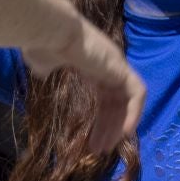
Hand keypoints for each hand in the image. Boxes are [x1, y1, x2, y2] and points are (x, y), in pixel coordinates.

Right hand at [23, 17, 145, 153]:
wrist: (49, 30)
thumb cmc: (43, 44)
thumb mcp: (43, 62)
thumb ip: (47, 70)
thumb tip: (42, 73)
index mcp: (91, 65)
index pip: (103, 97)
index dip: (99, 120)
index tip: (90, 141)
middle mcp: (107, 65)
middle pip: (115, 103)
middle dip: (109, 128)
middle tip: (100, 150)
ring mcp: (116, 65)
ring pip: (127, 101)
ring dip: (119, 126)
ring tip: (107, 148)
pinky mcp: (122, 67)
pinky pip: (137, 93)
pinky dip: (134, 113)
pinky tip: (123, 133)